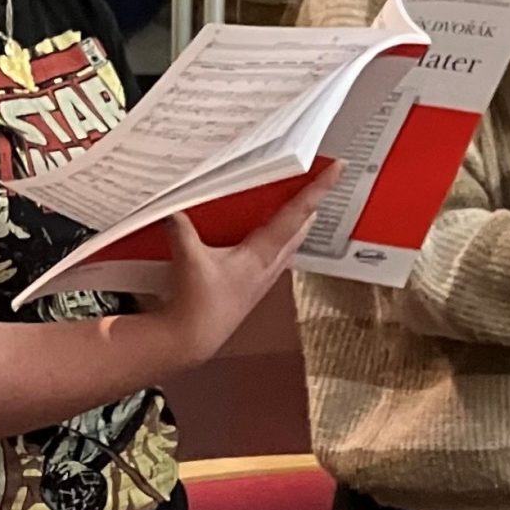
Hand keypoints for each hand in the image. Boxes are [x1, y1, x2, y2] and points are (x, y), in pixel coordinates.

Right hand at [139, 163, 339, 367]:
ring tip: (300, 208)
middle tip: (320, 185)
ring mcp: (263, 278)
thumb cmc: (198, 307)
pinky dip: (277, 243)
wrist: (192, 339)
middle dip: (312, 205)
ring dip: (297, 224)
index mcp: (261, 255)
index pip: (296, 214)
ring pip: (290, 244)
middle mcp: (269, 266)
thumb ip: (181, 229)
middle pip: (301, 228)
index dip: (317, 190)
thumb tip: (174, 208)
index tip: (336, 171)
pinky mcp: (252, 287)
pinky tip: (266, 242)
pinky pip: (275, 258)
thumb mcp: (187, 259)